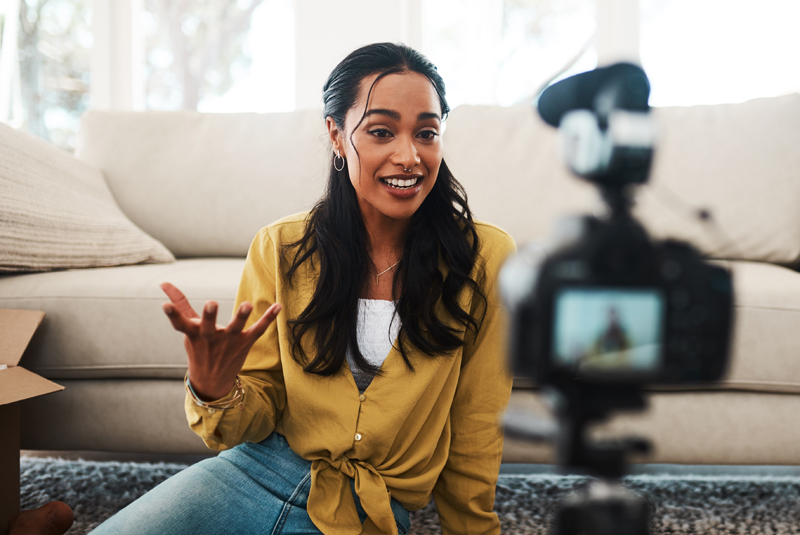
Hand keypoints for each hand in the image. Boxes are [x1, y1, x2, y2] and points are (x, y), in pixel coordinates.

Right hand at [159, 282, 281, 400]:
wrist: (212, 380)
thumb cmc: (199, 348)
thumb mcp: (188, 329)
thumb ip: (180, 304)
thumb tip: (163, 282)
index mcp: (193, 334)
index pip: (179, 323)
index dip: (172, 314)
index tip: (165, 305)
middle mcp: (210, 338)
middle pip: (209, 327)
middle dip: (209, 316)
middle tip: (211, 303)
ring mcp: (228, 341)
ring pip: (235, 329)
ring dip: (240, 317)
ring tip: (247, 304)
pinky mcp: (245, 343)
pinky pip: (258, 330)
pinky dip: (269, 318)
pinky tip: (279, 306)